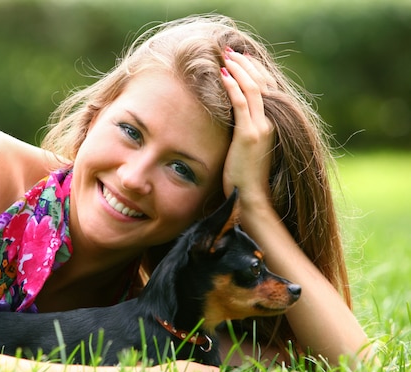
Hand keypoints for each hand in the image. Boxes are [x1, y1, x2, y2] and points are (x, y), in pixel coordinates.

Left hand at [220, 48, 275, 208]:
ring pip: (253, 88)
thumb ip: (244, 129)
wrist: (251, 197)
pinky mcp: (249, 134)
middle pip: (262, 82)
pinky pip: (241, 102)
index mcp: (272, 123)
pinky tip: (222, 75)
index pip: (267, 88)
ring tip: (226, 56)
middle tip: (231, 51)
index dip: (254, 71)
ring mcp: (262, 127)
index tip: (239, 59)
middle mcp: (271, 122)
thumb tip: (231, 118)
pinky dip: (232, 86)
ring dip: (239, 69)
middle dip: (246, 64)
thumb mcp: (247, 148)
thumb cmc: (245, 177)